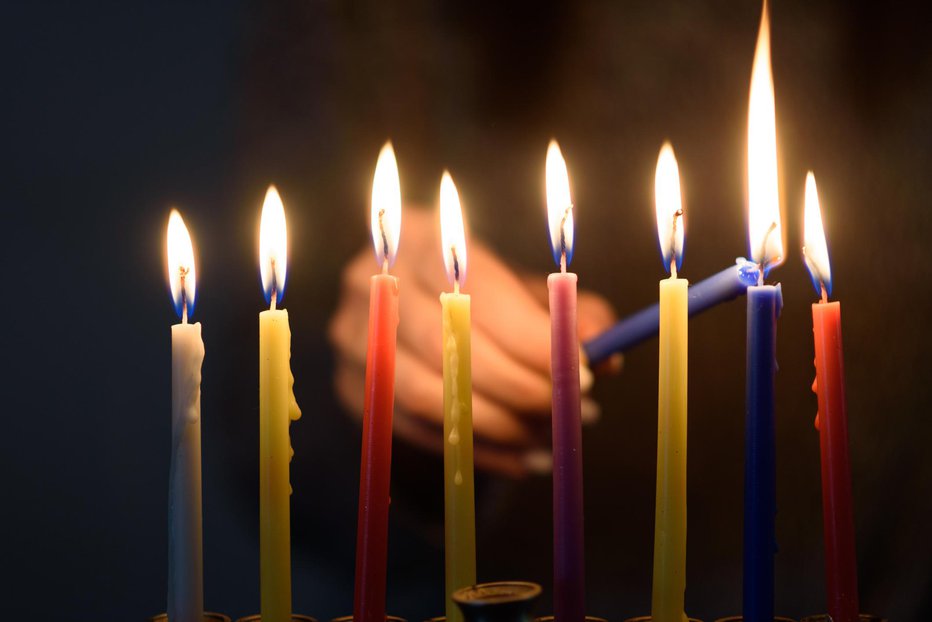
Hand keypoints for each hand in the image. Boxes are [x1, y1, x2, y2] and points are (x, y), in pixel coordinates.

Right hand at [329, 207, 617, 476]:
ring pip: (425, 393)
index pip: (474, 289)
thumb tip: (606, 350)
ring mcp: (352, 337)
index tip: (581, 370)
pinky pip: (415, 429)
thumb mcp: (525, 290)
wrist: (409, 306)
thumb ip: (568, 312)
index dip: (528, 336)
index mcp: (419, 236)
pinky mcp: (351, 386)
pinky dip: (473, 450)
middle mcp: (370, 281)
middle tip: (568, 408)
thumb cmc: (480, 294)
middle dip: (517, 384)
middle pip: (446, 342)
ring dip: (496, 424)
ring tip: (547, 437)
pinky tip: (521, 457)